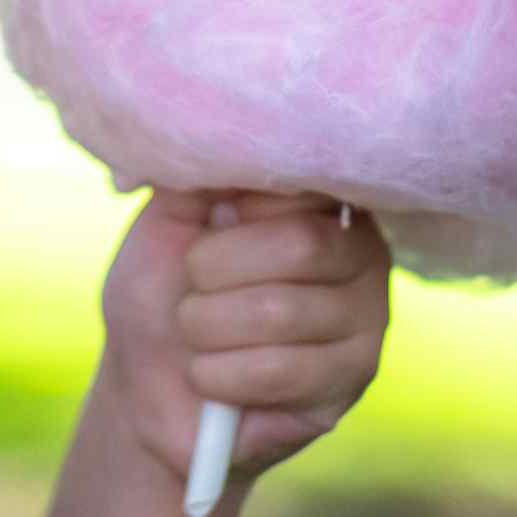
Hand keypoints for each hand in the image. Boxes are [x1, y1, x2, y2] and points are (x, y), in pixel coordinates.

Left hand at [97, 185, 390, 496]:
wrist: (149, 385)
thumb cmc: (163, 290)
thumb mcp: (169, 217)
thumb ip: (204, 172)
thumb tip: (223, 131)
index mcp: (317, 198)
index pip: (303, 180)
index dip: (237, 208)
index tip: (207, 226)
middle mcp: (360, 250)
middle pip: (299, 245)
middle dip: (214, 270)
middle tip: (191, 288)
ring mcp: (367, 318)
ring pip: (283, 311)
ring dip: (208, 327)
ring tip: (195, 333)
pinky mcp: (352, 381)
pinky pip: (281, 371)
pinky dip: (220, 374)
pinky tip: (208, 375)